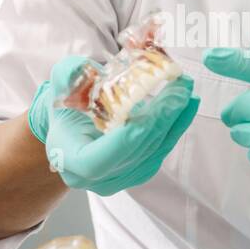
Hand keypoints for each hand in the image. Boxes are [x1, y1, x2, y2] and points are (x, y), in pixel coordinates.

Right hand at [27, 54, 198, 195]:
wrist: (74, 123)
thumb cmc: (67, 102)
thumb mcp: (61, 84)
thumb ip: (67, 75)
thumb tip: (80, 69)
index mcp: (68, 159)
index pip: (95, 161)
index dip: (122, 141)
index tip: (146, 112)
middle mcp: (92, 178)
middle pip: (133, 153)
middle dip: (159, 119)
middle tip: (179, 88)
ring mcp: (117, 179)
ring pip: (152, 153)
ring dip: (174, 121)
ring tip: (186, 90)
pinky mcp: (137, 172)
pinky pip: (160, 151)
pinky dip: (176, 127)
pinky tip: (188, 104)